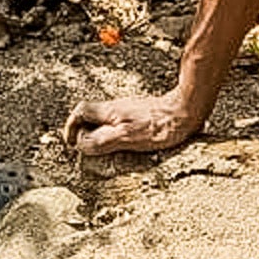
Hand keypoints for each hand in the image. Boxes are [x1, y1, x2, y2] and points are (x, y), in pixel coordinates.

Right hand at [62, 91, 202, 156]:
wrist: (187, 112)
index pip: (80, 112)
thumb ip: (101, 141)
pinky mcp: (144, 113)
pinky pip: (122, 122)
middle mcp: (117, 107)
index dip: (71, 127)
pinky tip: (128, 145)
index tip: (71, 142)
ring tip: (105, 150)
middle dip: (84, 130)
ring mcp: (131, 108)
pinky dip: (117, 133)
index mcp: (109, 112)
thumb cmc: (160, 127)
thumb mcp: (127, 138)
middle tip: (85, 147)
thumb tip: (81, 145)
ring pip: (107, 118)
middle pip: (91, 115)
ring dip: (101, 133)